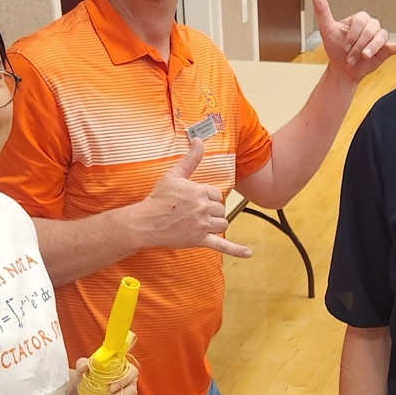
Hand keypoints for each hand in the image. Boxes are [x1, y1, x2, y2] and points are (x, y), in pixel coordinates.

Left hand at [70, 352, 138, 394]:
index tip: (111, 387)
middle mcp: (130, 382)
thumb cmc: (88, 375)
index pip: (132, 373)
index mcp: (125, 369)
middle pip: (131, 391)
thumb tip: (85, 366)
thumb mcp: (83, 367)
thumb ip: (83, 364)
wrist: (85, 389)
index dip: (123, 381)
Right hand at [135, 140, 251, 257]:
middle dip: (211, 210)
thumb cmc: (158, 198)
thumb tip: (199, 141)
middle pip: (220, 209)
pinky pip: (222, 246)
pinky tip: (248, 253)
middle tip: (195, 212)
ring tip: (203, 223)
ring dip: (216, 223)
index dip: (208, 197)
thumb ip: (190, 159)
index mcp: (199, 191)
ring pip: (223, 223)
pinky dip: (236, 250)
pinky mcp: (200, 240)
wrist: (146, 222)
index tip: (196, 200)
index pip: (217, 193)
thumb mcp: (174, 174)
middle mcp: (203, 208)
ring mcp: (202, 225)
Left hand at [312, 0, 395, 81]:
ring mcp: (379, 38)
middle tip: (350, 56)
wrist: (342, 69)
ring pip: (380, 38)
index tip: (344, 46)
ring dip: (371, 49)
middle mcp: (372, 26)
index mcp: (360, 19)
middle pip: (370, 30)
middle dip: (359, 45)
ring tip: (363, 57)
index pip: (361, 22)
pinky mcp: (386, 50)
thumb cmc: (336, 49)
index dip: (352, 35)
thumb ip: (323, 12)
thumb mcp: (328, 30)